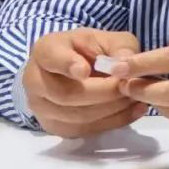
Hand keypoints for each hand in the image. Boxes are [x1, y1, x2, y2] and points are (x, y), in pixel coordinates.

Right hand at [23, 28, 147, 137]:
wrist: (73, 69)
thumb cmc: (87, 49)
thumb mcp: (105, 38)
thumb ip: (118, 46)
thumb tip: (125, 66)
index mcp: (45, 51)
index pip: (51, 58)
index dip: (67, 65)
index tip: (84, 70)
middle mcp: (35, 80)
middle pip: (66, 94)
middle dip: (103, 92)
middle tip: (128, 87)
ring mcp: (42, 108)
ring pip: (76, 116)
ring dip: (111, 109)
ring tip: (133, 97)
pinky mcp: (55, 127)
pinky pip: (84, 130)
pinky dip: (113, 122)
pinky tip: (132, 110)